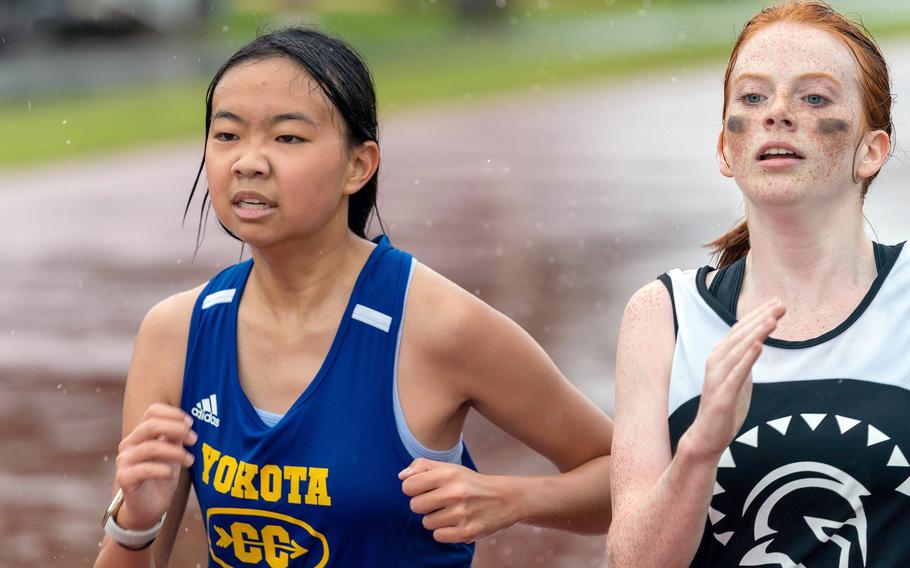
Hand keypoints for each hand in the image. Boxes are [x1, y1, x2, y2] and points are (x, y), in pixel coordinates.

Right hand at [113, 403, 196, 528]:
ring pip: (150, 447)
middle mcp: (130, 443)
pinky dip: (161, 469)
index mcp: (142, 433)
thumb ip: (176, 438)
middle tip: (194, 439)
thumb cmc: (161, 476)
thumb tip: (187, 425)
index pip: (152, 411)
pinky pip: (142, 469)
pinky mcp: (124, 478)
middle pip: (150, 425)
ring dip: (175, 452)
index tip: (190, 423)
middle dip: (176, 429)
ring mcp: (125, 460)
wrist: (148, 507)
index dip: (172, 413)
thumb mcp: (173, 454)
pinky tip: (171, 473)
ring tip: (190, 460)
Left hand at [399, 458, 516, 542]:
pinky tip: (456, 523)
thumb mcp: (450, 468)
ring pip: (426, 523)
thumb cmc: (470, 483)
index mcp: (448, 474)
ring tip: (451, 512)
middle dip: (424, 505)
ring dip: (435, 519)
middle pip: (414, 506)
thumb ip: (423, 466)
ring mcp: (461, 514)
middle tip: (438, 502)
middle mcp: (455, 493)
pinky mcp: (467, 532)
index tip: (425, 489)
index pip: (408, 486)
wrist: (505, 499)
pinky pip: (438, 536)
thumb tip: (401, 477)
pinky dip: (444, 531)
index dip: (414, 489)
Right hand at [686, 299, 784, 458]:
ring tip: (773, 319)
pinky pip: (737, 374)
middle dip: (761, 318)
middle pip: (740, 335)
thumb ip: (744, 362)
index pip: (740, 331)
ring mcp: (718, 378)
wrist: (706, 437)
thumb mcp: (739, 380)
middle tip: (781, 304)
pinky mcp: (722, 395)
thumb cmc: (724, 409)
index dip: (758, 316)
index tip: (777, 304)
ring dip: (756, 333)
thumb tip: (756, 346)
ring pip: (738, 350)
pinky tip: (759, 346)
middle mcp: (716, 363)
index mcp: (720, 358)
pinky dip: (747, 358)